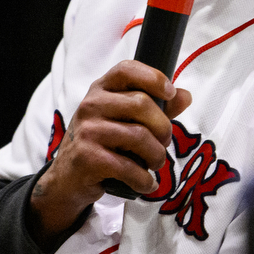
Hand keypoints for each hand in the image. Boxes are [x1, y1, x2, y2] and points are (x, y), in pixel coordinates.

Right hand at [30, 60, 192, 243]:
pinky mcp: (87, 158)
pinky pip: (129, 167)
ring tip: (156, 163)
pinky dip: (144, 179)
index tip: (171, 94)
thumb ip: (156, 108)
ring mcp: (87, 131)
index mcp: (101, 89)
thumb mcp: (125, 120)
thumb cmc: (102, 143)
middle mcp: (91, 105)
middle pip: (141, 104)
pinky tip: (146, 183)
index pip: (127, 70)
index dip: (153, 78)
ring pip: (140, 136)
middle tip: (164, 142)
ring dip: (157, 156)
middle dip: (163, 128)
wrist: (67, 179)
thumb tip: (185, 96)